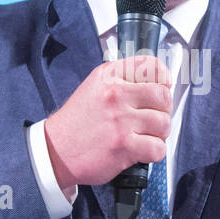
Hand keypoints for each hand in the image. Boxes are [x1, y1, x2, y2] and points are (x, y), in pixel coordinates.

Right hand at [44, 54, 173, 194]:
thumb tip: (158, 82)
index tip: (163, 87)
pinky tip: (141, 151)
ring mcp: (120, 121)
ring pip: (163, 123)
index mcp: (109, 76)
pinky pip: (158, 148)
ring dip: (159, 133)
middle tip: (152, 118)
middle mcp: (115, 95)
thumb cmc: (78, 122)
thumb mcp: (95, 87)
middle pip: (163, 96)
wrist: (55, 151)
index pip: (151, 65)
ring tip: (144, 136)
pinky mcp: (123, 146)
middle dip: (164, 110)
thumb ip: (122, 79)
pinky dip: (154, 152)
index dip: (163, 78)